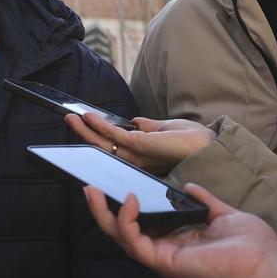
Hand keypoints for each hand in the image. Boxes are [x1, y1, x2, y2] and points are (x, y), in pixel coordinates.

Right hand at [66, 112, 214, 174]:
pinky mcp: (139, 146)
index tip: (84, 124)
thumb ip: (146, 127)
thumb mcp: (164, 129)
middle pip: (102, 148)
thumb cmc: (191, 140)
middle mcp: (135, 160)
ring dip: (84, 130)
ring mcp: (136, 155)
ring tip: (69, 118)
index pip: (113, 149)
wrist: (208, 146)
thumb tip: (133, 121)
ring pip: (102, 144)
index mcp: (141, 157)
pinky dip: (98, 125)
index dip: (97, 138)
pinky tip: (87, 116)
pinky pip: (112, 136)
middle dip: (84, 134)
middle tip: (68, 120)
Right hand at [83, 182, 276, 277]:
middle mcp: (165, 251)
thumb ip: (205, 202)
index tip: (113, 184)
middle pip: (123, 232)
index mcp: (177, 241)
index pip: (141, 225)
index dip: (124, 207)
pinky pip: (135, 242)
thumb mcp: (224, 215)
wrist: (267, 268)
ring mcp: (162, 259)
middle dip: (102, 211)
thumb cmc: (253, 247)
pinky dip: (126, 221)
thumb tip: (190, 187)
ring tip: (91, 190)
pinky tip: (128, 199)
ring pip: (120, 238)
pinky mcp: (163, 263)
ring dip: (102, 215)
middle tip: (87, 187)